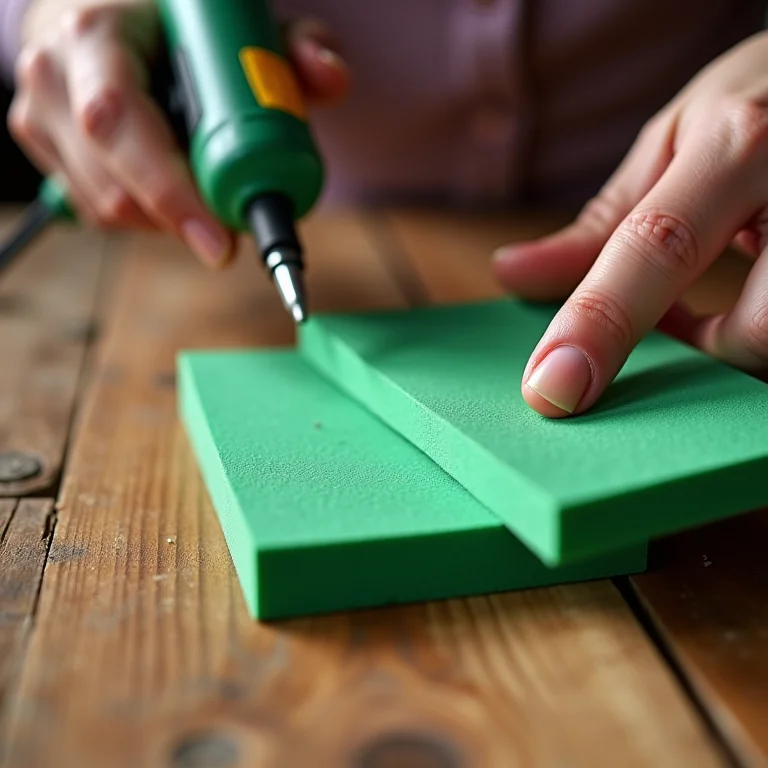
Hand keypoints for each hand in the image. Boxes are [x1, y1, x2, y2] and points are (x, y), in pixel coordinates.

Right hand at [8, 2, 348, 267]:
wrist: (103, 9)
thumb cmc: (174, 21)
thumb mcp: (238, 23)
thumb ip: (293, 49)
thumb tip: (330, 77)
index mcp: (95, 33)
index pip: (118, 124)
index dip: (171, 191)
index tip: (223, 240)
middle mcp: (54, 76)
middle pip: (111, 187)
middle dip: (179, 223)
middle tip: (230, 239)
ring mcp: (38, 116)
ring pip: (107, 209)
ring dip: (167, 220)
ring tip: (203, 188)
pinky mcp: (42, 147)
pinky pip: (98, 211)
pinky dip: (147, 215)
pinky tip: (171, 184)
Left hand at [493, 31, 767, 416]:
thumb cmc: (760, 101)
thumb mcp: (676, 143)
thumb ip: (602, 224)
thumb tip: (511, 275)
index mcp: (741, 146)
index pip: (657, 248)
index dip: (600, 323)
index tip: (552, 389)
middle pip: (758, 327)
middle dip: (710, 346)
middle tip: (679, 318)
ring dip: (742, 342)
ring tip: (716, 302)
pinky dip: (765, 333)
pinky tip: (753, 299)